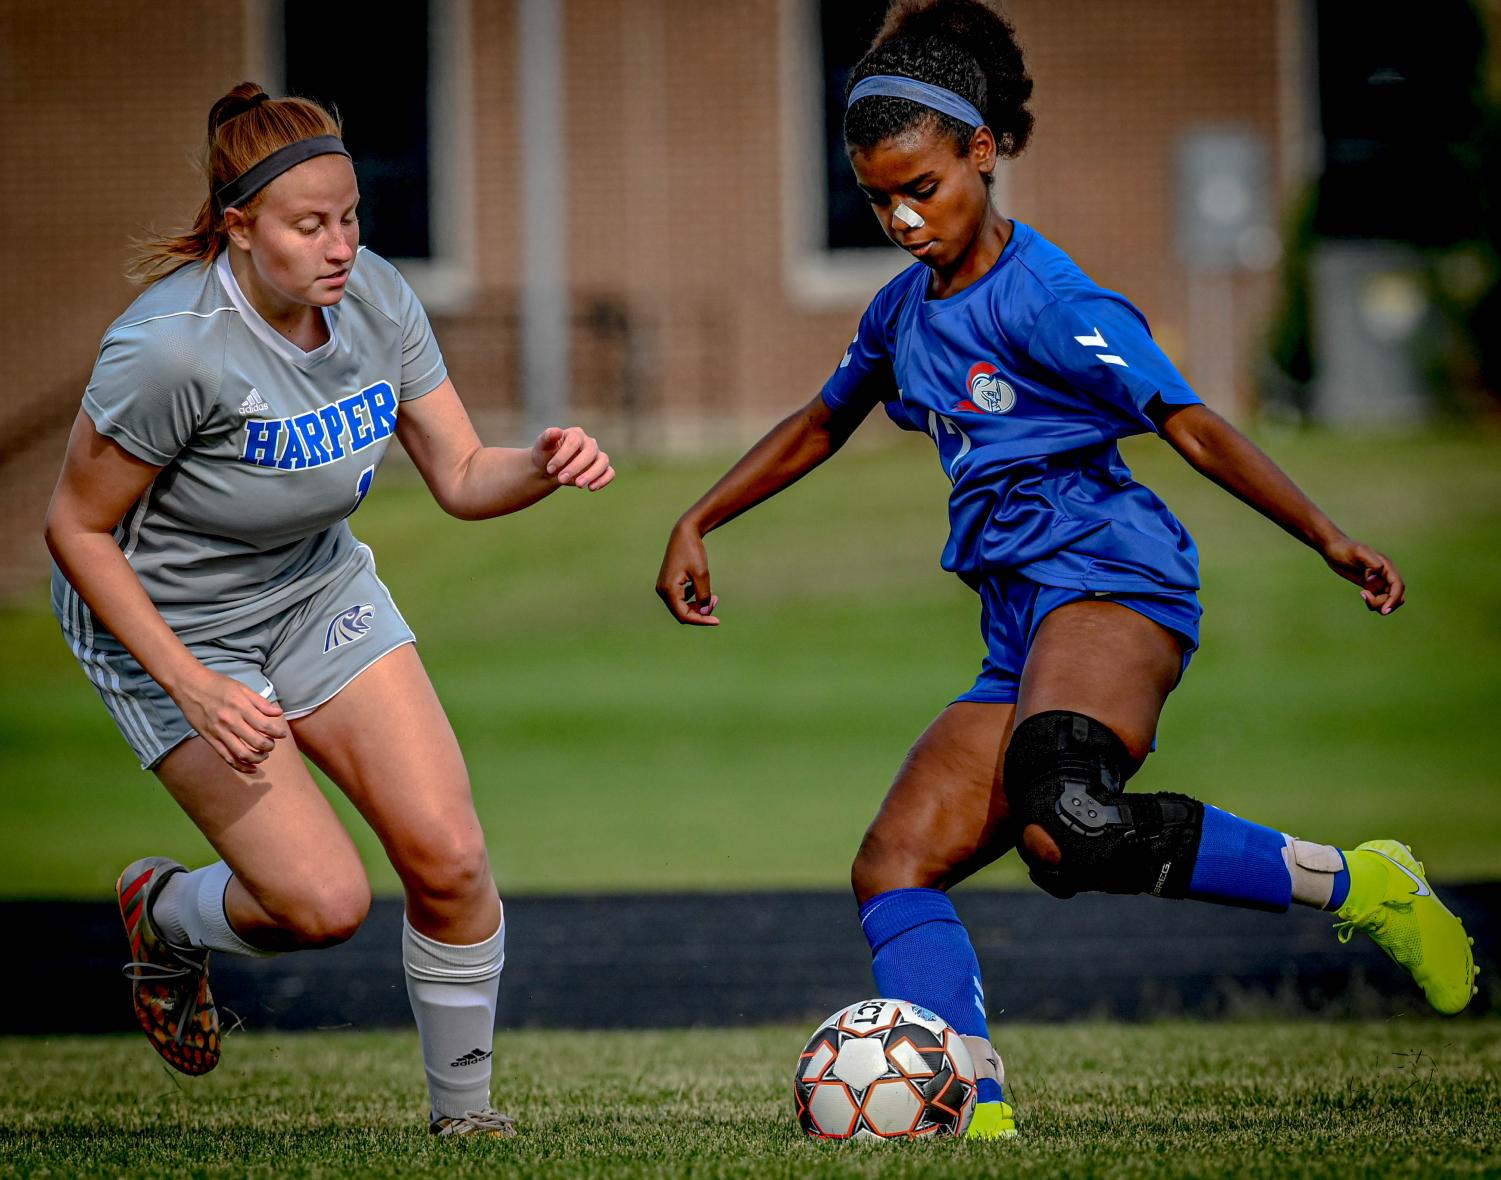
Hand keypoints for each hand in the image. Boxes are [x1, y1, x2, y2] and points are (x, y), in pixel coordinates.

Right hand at [173, 668, 289, 772]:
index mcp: (240, 706)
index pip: (265, 725)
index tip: (282, 734)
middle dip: (269, 747)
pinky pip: (226, 757)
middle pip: (256, 742)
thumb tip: (278, 713)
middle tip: (272, 745)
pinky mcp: (209, 739)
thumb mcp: (242, 687)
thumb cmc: (217, 684)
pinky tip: (251, 768)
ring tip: (263, 756)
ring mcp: (218, 732)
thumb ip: (260, 702)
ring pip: (241, 754)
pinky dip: (240, 766)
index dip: (277, 733)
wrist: (189, 685)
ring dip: (257, 759)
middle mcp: (230, 721)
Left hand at [532, 426, 614, 490]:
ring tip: (578, 485)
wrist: (550, 470)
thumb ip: (547, 438)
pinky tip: (591, 488)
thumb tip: (557, 432)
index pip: (574, 442)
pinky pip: (610, 473)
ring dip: (592, 474)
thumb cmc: (546, 456)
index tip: (550, 469)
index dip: (563, 456)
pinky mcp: (602, 469)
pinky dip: (603, 480)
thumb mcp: (541, 447)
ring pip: (603, 461)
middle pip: (590, 452)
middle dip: (576, 467)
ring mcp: (597, 456)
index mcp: (575, 434)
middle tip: (561, 479)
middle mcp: (589, 443)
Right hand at [656, 521, 719, 624]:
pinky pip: (680, 599)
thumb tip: (705, 613)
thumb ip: (703, 595)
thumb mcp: (702, 574)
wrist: (684, 533)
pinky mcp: (668, 583)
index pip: (684, 615)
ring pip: (682, 606)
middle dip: (700, 611)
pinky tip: (702, 589)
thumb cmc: (693, 552)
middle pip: (682, 613)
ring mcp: (664, 587)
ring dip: (698, 605)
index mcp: (668, 590)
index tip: (717, 621)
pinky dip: (693, 598)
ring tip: (714, 596)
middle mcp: (662, 591)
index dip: (701, 620)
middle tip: (716, 600)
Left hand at [1321, 535, 1404, 614]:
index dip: (1394, 599)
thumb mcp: (1358, 553)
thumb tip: (1379, 574)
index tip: (1385, 610)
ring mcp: (1378, 580)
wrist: (1334, 548)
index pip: (1398, 586)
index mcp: (1386, 567)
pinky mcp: (1370, 585)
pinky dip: (1373, 602)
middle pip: (1396, 595)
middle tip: (1364, 595)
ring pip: (1387, 599)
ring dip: (1378, 603)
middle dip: (1385, 603)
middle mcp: (1386, 574)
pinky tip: (1362, 594)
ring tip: (1363, 594)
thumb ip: (1372, 562)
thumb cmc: (1345, 549)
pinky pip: (1378, 599)